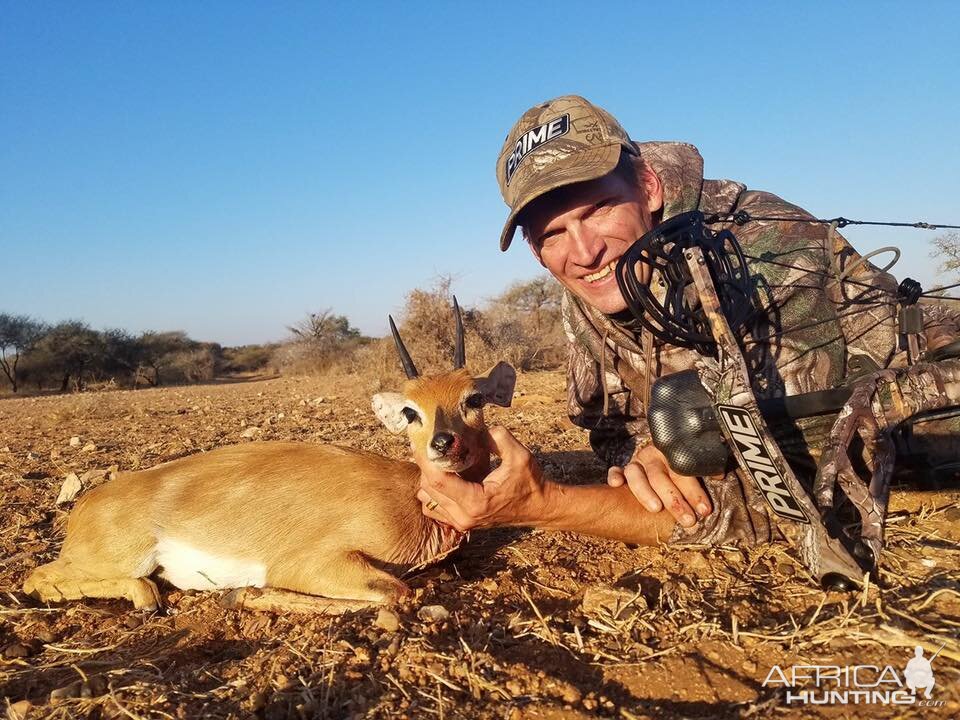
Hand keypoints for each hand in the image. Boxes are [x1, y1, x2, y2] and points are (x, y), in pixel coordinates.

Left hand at [417, 425, 548, 531]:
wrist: (539, 507)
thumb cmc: (530, 482)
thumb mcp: (520, 455)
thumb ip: (498, 438)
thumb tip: (477, 426)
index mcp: (476, 501)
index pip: (438, 480)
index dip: (425, 459)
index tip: (420, 441)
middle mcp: (464, 516)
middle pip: (428, 488)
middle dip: (426, 464)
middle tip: (427, 443)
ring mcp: (461, 522)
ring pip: (427, 498)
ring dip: (429, 477)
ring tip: (439, 458)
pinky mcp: (461, 522)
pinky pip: (434, 505)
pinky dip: (434, 489)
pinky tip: (446, 473)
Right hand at [606, 443, 711, 527]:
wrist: (661, 461)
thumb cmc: (681, 471)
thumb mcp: (695, 468)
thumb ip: (706, 471)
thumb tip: (720, 476)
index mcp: (673, 453)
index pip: (683, 470)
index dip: (694, 491)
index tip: (704, 510)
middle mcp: (653, 456)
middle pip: (660, 477)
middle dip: (675, 500)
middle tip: (687, 520)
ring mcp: (637, 463)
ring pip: (636, 474)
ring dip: (645, 492)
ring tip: (656, 509)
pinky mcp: (622, 470)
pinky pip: (615, 470)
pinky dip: (615, 475)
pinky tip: (615, 484)